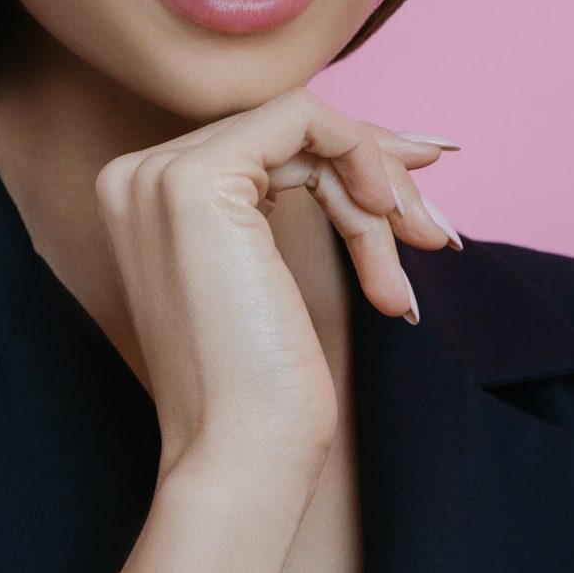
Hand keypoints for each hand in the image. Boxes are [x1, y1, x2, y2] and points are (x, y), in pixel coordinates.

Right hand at [94, 86, 462, 483]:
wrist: (239, 454)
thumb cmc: (261, 392)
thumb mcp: (270, 276)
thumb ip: (290, 202)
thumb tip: (388, 144)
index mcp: (143, 198)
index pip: (262, 144)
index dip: (350, 158)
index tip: (414, 194)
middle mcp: (137, 175)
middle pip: (287, 134)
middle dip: (376, 174)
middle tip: (436, 232)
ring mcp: (161, 174)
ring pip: (304, 129)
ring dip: (377, 192)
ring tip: (417, 257)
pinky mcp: (199, 180)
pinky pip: (305, 117)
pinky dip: (363, 157)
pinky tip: (388, 220)